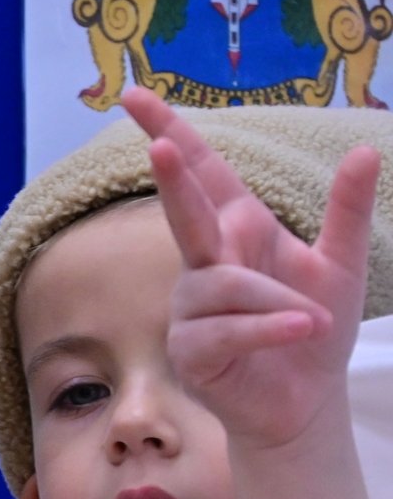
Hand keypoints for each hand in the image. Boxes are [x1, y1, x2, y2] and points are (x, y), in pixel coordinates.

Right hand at [123, 87, 382, 449]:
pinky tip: (300, 327)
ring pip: (224, 284)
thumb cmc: (312, 327)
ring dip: (274, 300)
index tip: (133, 96)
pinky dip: (268, 326)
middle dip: (173, 181)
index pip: (202, 171)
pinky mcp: (191, 352)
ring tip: (312, 320)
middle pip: (187, 213)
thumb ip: (348, 209)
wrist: (304, 402)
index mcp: (238, 231)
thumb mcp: (343, 264)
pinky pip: (226, 328)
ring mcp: (191, 309)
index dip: (169, 130)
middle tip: (160, 148)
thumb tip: (364, 150)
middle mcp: (206, 264)